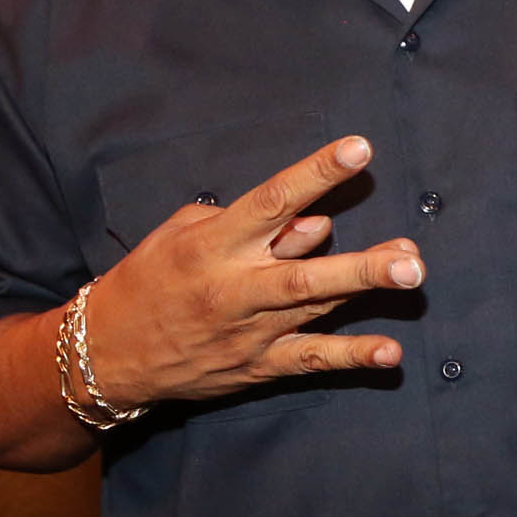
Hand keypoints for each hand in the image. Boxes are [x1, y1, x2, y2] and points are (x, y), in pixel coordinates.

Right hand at [84, 137, 424, 407]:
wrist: (104, 355)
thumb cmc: (149, 279)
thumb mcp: (181, 233)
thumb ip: (250, 224)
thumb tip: (312, 223)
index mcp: (213, 246)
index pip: (272, 202)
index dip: (316, 174)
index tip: (359, 149)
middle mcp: (233, 289)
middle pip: (304, 276)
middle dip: (360, 268)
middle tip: (409, 258)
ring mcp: (247, 332)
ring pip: (316, 309)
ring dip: (365, 292)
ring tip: (411, 274)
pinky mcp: (256, 366)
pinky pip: (309, 360)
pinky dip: (351, 356)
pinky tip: (389, 352)